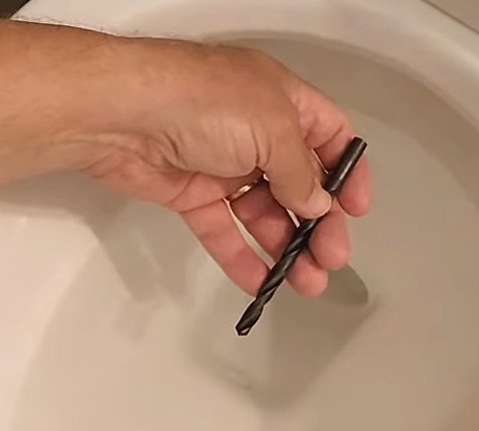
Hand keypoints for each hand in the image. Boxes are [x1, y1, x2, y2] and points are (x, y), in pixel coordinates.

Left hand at [81, 42, 371, 296]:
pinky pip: (221, 229)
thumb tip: (316, 203)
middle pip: (297, 182)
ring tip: (304, 282)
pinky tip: (259, 281)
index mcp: (280, 101)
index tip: (356, 210)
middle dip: (318, 222)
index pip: (328, 135)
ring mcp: (220, 164)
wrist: (123, 115)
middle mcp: (253, 131)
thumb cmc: (199, 102)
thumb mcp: (271, 127)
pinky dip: (240, 255)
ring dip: (284, 246)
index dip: (346, 172)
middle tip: (330, 258)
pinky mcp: (189, 193)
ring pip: (260, 212)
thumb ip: (299, 171)